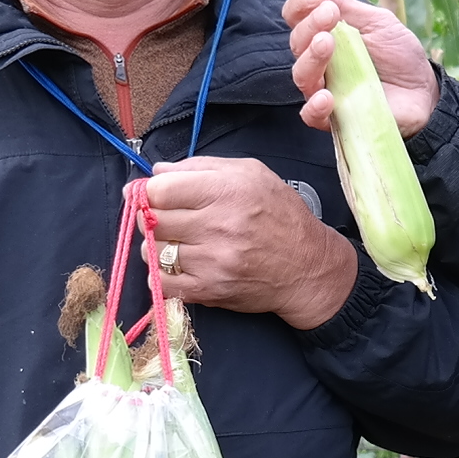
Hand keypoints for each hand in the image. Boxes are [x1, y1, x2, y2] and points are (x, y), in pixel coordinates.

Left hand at [142, 155, 358, 327]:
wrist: (308, 267)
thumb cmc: (280, 215)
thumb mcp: (252, 174)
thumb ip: (202, 166)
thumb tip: (157, 171)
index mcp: (227, 191)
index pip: (160, 190)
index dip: (150, 191)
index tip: (156, 194)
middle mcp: (218, 226)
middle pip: (153, 220)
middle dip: (151, 216)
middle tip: (164, 217)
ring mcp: (212, 262)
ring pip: (153, 251)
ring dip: (157, 245)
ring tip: (175, 241)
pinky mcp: (210, 291)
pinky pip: (162, 283)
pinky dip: (160, 275)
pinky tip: (175, 265)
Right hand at [283, 0, 439, 139]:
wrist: (425, 92)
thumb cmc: (400, 55)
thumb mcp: (377, 22)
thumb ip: (345, 5)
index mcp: (326, 35)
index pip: (297, 18)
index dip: (300, 4)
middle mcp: (319, 62)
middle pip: (297, 43)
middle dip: (310, 24)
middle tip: (331, 15)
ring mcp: (325, 90)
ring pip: (301, 75)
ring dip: (310, 56)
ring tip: (327, 43)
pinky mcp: (334, 118)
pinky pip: (312, 115)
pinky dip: (314, 106)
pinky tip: (326, 96)